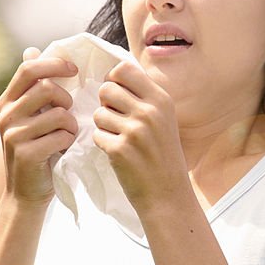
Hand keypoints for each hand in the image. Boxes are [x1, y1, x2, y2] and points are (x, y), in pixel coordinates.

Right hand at [0, 47, 77, 205]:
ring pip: (59, 113)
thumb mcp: (31, 116)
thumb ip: (33, 87)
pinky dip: (69, 141)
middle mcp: (6, 114)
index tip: (73, 70)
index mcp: (8, 101)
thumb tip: (31, 50)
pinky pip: (62, 135)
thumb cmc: (36, 149)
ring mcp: (14, 134)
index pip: (29, 68)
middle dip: (67, 99)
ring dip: (71, 124)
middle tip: (69, 114)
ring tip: (66, 135)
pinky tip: (62, 149)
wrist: (26, 192)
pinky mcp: (26, 153)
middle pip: (47, 88)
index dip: (54, 64)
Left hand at [92, 62, 189, 213]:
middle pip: (107, 88)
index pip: (124, 69)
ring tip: (120, 138)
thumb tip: (113, 76)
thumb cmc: (163, 155)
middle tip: (118, 120)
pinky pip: (97, 135)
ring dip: (104, 126)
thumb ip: (144, 96)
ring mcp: (134, 131)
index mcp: (161, 99)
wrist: (168, 194)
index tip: (118, 95)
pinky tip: (119, 153)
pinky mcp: (119, 149)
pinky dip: (104, 144)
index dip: (114, 80)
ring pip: (99, 113)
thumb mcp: (164, 119)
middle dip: (106, 104)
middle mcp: (149, 111)